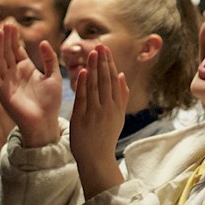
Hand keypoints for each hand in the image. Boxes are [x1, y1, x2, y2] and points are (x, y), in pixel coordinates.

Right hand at [0, 21, 63, 148]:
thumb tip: (43, 42)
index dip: (13, 37)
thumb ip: (50, 59)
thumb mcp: (54, 76)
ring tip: (0, 33)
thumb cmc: (51, 102)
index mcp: (25, 68)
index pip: (15, 49)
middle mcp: (14, 73)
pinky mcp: (1, 91)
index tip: (12, 24)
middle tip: (6, 24)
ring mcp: (7, 82)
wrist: (45, 122)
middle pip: (6, 52)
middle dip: (5, 38)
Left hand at [68, 44, 129, 195]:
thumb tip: (121, 75)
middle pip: (105, 80)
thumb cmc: (106, 136)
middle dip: (102, 62)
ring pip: (94, 87)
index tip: (105, 50)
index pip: (112, 80)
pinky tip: (83, 72)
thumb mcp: (118, 116)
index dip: (109, 64)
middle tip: (100, 46)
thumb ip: (121, 95)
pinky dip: (83, 85)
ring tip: (92, 53)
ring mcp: (95, 113)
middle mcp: (107, 108)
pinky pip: (83, 99)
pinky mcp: (82, 119)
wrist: (96, 158)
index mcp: (117, 106)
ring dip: (93, 69)